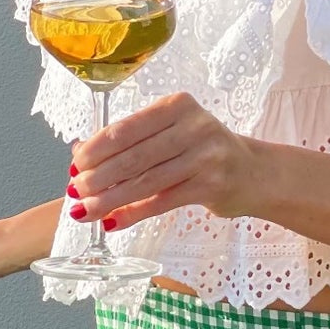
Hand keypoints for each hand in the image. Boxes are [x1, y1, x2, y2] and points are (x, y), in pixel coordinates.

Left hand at [69, 92, 255, 231]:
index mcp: (177, 105)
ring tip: (86, 211)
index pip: (126, 128)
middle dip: (98, 177)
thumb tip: (80, 152)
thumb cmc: (204, 150)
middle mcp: (193, 126)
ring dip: (110, 199)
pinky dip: (133, 213)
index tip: (75, 166)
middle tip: (76, 191)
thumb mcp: (172, 132)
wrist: (254, 173)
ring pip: (145, 181)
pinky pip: (161, 202)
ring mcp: (205, 156)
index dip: (96, 149)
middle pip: (133, 156)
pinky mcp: (211, 185)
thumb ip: (131, 139)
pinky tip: (113, 222)